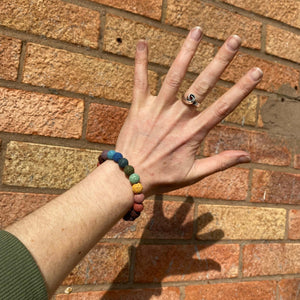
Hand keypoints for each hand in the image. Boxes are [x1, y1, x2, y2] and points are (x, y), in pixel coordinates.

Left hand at [116, 27, 262, 196]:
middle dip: (220, 61)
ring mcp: (157, 110)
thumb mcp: (194, 174)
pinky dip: (140, 62)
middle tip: (234, 40)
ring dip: (186, 53)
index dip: (241, 89)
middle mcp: (178, 117)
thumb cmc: (162, 177)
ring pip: (174, 77)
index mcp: (193, 132)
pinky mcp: (138, 108)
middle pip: (203, 85)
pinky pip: (140, 81)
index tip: (255, 72)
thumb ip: (220, 162)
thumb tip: (247, 156)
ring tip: (197, 31)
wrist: (130, 177)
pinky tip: (142, 42)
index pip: (223, 107)